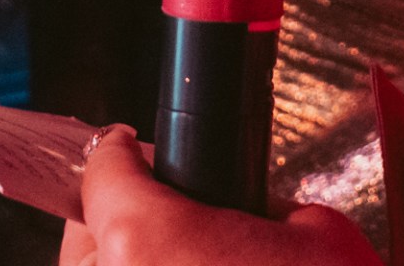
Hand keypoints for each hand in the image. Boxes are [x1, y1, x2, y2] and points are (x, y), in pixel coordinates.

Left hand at [55, 127, 378, 265]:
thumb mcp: (319, 235)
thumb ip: (268, 209)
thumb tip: (254, 217)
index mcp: (145, 238)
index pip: (104, 170)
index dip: (124, 153)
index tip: (133, 149)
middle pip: (84, 237)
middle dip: (116, 219)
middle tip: (161, 211)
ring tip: (179, 261)